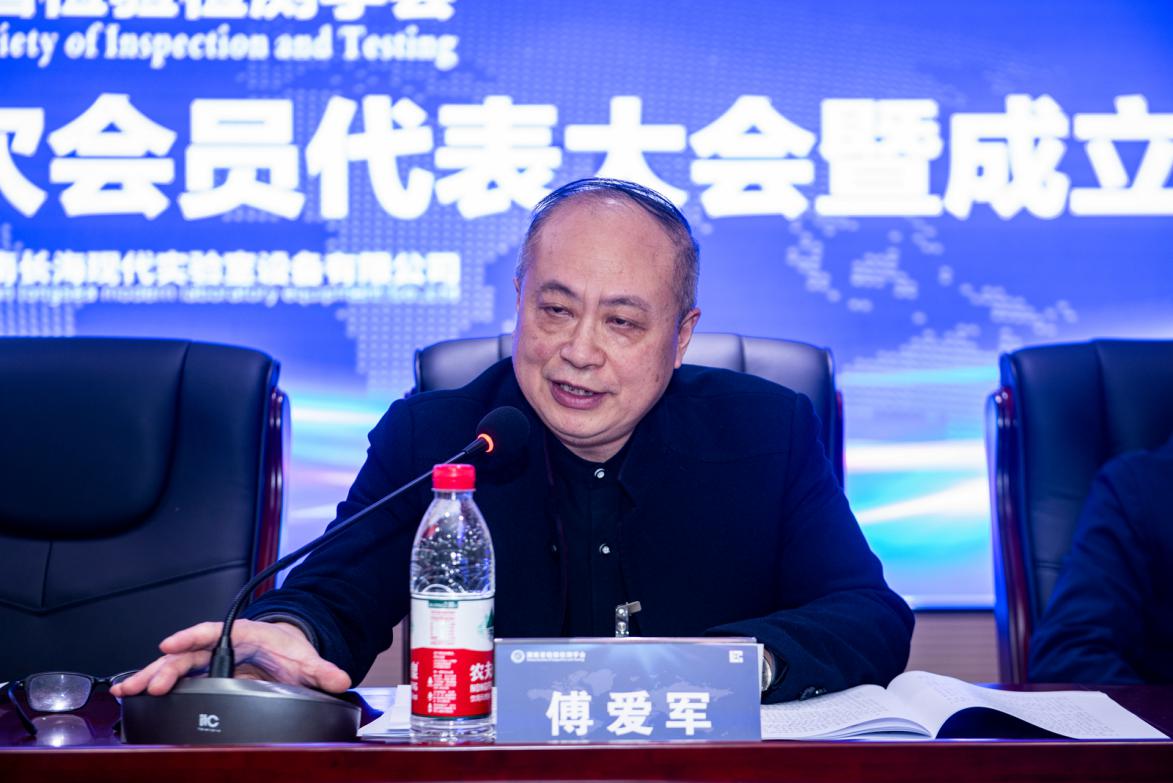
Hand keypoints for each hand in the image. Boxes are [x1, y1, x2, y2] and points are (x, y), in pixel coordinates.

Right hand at [110, 619, 351, 696]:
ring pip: (175, 666)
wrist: (285, 649)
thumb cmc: (289, 649)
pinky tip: (132, 695)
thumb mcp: (306, 659)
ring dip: (149, 676)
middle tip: (148, 683)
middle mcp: (220, 644)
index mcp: (243, 634)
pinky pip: (175, 678)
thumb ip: (322, 670)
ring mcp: (209, 659)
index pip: (213, 631)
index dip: (191, 636)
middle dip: (165, 667)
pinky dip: (154, 685)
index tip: (172, 644)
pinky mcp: (203, 674)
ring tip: (125, 690)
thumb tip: (341, 678)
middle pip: (187, 653)